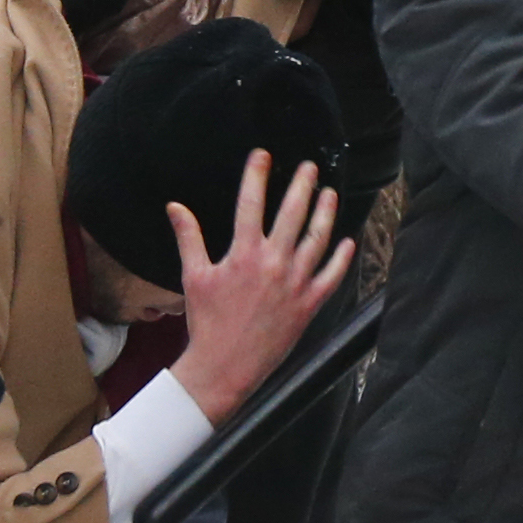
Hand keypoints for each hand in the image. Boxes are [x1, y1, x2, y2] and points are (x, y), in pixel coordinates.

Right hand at [167, 150, 351, 419]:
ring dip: (325, 213)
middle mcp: (272, 263)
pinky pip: (331, 276)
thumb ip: (189, 237)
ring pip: (317, 239)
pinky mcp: (308, 305)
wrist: (224, 366)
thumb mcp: (194, 276)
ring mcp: (294, 283)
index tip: (263, 155)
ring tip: (330, 193)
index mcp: (243, 253)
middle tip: (309, 167)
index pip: (251, 203)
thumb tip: (175, 206)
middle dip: (302, 186)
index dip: (257, 175)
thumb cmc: (206, 322)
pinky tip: (346, 242)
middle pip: (293, 214)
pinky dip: (340, 258)